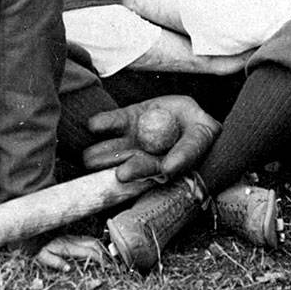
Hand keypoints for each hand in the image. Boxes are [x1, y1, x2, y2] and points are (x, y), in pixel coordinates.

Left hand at [34, 233, 108, 269]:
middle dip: (104, 253)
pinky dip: (95, 244)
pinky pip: (87, 239)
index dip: (99, 259)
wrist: (33, 232)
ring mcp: (73, 237)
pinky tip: (97, 249)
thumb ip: (56, 263)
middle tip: (111, 264)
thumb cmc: (37, 247)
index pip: (88, 252)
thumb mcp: (43, 257)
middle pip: (94, 244)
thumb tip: (69, 269)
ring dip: (101, 248)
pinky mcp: (71, 236)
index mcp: (68, 247)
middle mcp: (73, 240)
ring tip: (107, 258)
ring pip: (92, 240)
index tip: (106, 266)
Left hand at [82, 95, 220, 183]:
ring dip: (100, 151)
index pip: (145, 170)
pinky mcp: (130, 118)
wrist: (193, 115)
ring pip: (113, 146)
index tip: (123, 174)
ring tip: (90, 155)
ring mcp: (134, 137)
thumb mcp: (198, 142)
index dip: (135, 171)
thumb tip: (169, 168)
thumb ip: (185, 153)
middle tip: (96, 164)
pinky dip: (103, 123)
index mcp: (158, 167)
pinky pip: (115, 121)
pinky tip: (94, 125)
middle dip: (109, 164)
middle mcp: (142, 155)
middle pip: (122, 162)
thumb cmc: (201, 135)